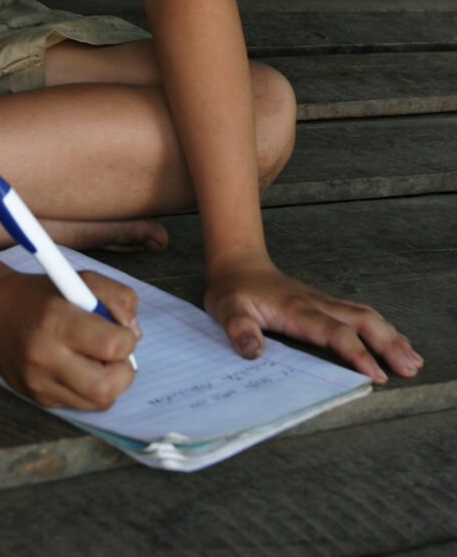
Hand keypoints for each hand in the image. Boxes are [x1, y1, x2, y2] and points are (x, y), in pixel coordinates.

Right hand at [0, 268, 139, 409]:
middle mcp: (44, 356)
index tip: (119, 329)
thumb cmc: (41, 293)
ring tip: (96, 358)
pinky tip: (76, 366)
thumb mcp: (80, 279)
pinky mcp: (37, 398)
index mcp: (56, 320)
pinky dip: (88, 388)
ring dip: (108, 382)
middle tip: (115, 354)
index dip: (126, 339)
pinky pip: (80, 404)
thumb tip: (133, 334)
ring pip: (98, 402)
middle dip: (123, 371)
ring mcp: (38, 383)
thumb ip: (117, 298)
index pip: (112, 345)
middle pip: (106, 387)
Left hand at [204, 251, 423, 383]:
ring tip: (413, 360)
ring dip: (391, 336)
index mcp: (296, 309)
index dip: (356, 353)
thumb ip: (239, 330)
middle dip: (388, 344)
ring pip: (366, 315)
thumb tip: (253, 352)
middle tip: (410, 368)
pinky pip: (359, 314)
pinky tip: (394, 341)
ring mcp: (323, 301)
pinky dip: (381, 328)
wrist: (237, 263)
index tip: (375, 374)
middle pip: (362, 320)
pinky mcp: (325, 304)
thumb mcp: (225, 310)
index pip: (333, 331)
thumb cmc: (232, 290)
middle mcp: (316, 303)